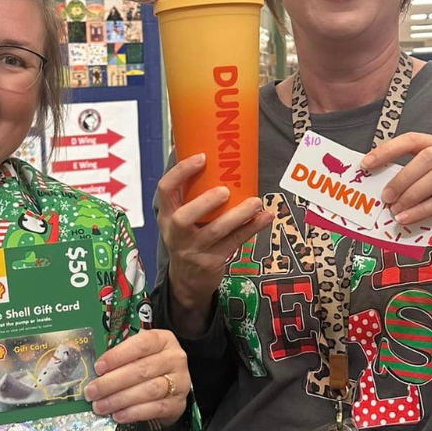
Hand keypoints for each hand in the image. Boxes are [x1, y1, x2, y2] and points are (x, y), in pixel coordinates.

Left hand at [83, 329, 190, 427]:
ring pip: (148, 390)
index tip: (98, 367)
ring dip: (120, 399)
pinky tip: (118, 415)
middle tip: (93, 391)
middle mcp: (174, 359)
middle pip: (142, 370)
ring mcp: (180, 382)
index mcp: (163, 340)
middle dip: (112, 382)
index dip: (117, 356)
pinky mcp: (178, 403)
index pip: (140, 344)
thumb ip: (122, 359)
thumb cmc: (150, 366)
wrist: (173, 388)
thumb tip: (95, 373)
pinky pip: (155, 408)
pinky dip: (134, 413)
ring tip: (101, 406)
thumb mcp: (140, 355)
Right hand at [157, 154, 271, 327]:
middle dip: (205, 203)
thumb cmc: (188, 236)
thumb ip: (192, 194)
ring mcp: (193, 250)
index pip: (166, 190)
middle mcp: (175, 232)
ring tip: (257, 202)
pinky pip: (234, 244)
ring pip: (215, 232)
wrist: (188, 279)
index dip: (182, 172)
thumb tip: (210, 151)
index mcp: (166, 214)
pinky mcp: (211, 262)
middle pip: (184, 218)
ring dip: (238, 216)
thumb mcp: (180, 217)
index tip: (202, 157)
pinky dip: (252, 229)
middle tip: (225, 191)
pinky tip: (266, 217)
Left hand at [362, 133, 431, 250]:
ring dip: (411, 195)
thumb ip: (409, 181)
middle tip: (385, 196)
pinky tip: (408, 218)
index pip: (412, 139)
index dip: (388, 150)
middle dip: (401, 178)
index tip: (367, 163)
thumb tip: (379, 189)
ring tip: (395, 210)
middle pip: (426, 157)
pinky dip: (422, 210)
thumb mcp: (428, 185)